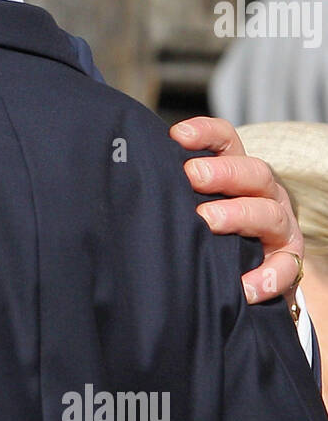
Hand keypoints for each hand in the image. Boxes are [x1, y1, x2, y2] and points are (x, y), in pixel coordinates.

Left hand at [170, 115, 303, 305]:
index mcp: (239, 175)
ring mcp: (280, 227)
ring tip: (208, 222)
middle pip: (254, 172)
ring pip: (270, 214)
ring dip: (239, 215)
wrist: (252, 274)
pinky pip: (286, 268)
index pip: (228, 142)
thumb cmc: (214, 232)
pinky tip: (244, 286)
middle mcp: (264, 194)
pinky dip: (266, 277)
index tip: (177, 135)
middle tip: (191, 177)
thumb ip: (177, 192)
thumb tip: (132, 182)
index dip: (206, 134)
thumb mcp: (197, 204)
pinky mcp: (288, 261)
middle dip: (222, 173)